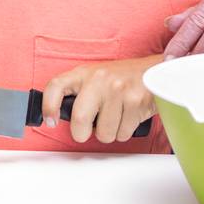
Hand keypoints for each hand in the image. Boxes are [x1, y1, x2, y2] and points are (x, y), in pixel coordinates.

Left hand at [40, 57, 158, 143]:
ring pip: (104, 133)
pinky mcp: (136, 102)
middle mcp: (99, 79)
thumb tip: (57, 117)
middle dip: (81, 133)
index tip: (50, 121)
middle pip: (80, 119)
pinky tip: (127, 117)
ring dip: (108, 133)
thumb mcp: (94, 78)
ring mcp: (118, 90)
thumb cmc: (120, 78)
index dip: (48, 106)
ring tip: (114, 117)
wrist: (154, 70)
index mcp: (84, 73)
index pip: (56, 86)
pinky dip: (123, 132)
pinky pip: (122, 134)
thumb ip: (78, 93)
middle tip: (86, 131)